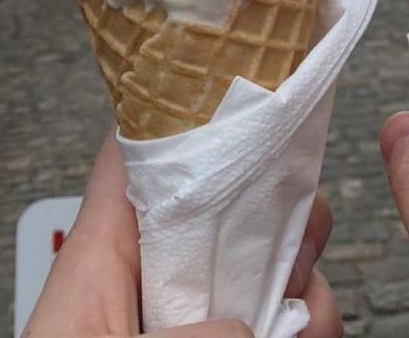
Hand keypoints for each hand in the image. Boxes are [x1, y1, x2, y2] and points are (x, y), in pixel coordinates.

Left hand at [24, 131, 340, 337]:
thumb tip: (244, 324)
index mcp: (99, 272)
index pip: (134, 162)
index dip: (188, 115)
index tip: (249, 95)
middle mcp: (152, 290)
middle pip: (224, 207)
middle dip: (277, 211)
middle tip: (301, 235)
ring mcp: (196, 325)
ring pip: (266, 268)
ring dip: (303, 280)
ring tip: (303, 318)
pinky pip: (283, 322)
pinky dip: (308, 325)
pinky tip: (305, 336)